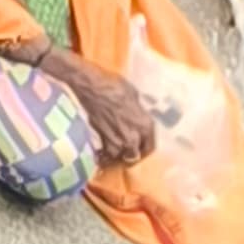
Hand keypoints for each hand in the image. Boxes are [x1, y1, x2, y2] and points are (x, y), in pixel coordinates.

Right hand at [48, 51, 156, 168]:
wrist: (93, 88)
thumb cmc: (116, 87)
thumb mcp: (134, 96)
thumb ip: (137, 112)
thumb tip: (135, 115)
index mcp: (145, 126)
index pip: (150, 146)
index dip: (146, 147)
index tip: (142, 146)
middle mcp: (133, 137)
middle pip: (135, 155)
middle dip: (133, 153)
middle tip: (130, 149)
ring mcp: (117, 141)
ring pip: (120, 157)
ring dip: (119, 154)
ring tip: (117, 149)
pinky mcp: (102, 140)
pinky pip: (106, 153)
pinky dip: (105, 154)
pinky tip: (103, 150)